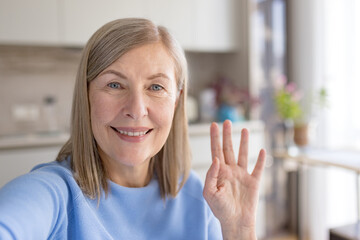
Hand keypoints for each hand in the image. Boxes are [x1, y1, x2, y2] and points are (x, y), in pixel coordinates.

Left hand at [203, 120, 265, 239]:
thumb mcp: (209, 192)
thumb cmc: (220, 209)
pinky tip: (262, 150)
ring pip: (243, 154)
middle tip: (227, 121)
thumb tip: (215, 159)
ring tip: (244, 129)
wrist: (235, 222)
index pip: (216, 151)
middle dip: (227, 135)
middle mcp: (230, 171)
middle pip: (228, 148)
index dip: (214, 138)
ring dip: (244, 142)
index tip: (213, 125)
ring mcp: (243, 175)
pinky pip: (258, 168)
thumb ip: (211, 175)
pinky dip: (261, 159)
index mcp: (219, 172)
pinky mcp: (254, 182)